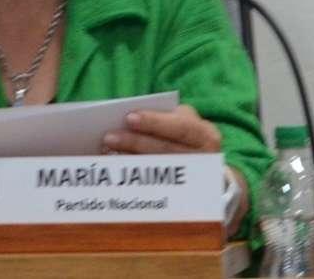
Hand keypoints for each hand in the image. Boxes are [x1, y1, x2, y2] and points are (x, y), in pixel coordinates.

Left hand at [102, 105, 248, 232]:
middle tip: (109, 136)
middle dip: (135, 142)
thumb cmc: (184, 137)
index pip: (181, 127)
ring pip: (157, 170)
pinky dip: (133, 173)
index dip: (154, 122)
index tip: (128, 117)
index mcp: (205, 135)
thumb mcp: (184, 123)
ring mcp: (192, 180)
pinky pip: (153, 186)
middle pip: (166, 151)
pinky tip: (115, 165)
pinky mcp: (180, 196)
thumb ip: (165, 118)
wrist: (207, 173)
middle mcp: (204, 159)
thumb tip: (129, 118)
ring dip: (129, 159)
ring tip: (106, 150)